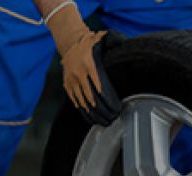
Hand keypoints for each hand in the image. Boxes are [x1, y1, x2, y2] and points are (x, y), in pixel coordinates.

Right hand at [46, 3, 121, 124]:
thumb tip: (124, 43)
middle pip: (93, 99)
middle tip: (114, 118)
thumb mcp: (102, 37)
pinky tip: (92, 119)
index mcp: (89, 65)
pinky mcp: (67, 86)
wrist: (69, 42)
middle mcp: (79, 74)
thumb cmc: (90, 42)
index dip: (109, 101)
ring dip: (95, 115)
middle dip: (104, 111)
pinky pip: (76, 102)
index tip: (118, 109)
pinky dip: (84, 112)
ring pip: (83, 103)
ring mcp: (72, 81)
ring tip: (105, 122)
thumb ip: (114, 39)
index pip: (101, 88)